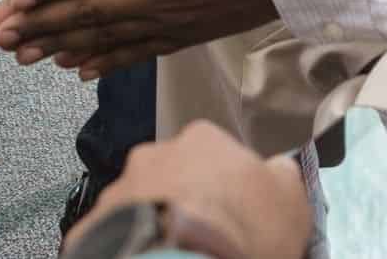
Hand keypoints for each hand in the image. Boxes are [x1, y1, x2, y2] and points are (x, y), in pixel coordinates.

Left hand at [65, 121, 310, 258]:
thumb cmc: (239, 231)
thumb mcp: (291, 202)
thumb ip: (283, 177)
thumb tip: (278, 170)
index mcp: (203, 139)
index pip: (220, 157)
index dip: (231, 190)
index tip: (239, 217)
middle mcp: (155, 154)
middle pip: (178, 177)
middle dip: (190, 203)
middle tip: (209, 238)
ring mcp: (122, 189)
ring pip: (146, 205)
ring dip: (160, 224)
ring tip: (182, 253)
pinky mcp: (94, 225)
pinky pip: (119, 234)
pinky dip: (136, 246)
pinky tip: (155, 258)